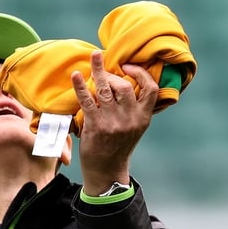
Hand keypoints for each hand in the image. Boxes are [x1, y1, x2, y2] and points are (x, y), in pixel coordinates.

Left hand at [72, 50, 157, 195]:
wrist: (106, 171)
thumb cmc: (118, 146)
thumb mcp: (134, 128)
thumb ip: (133, 108)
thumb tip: (125, 81)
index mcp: (143, 118)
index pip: (152, 89)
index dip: (142, 73)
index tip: (128, 66)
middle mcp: (131, 119)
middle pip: (125, 86)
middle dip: (112, 73)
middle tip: (103, 69)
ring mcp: (114, 122)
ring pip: (107, 89)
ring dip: (98, 71)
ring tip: (94, 57)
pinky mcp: (96, 126)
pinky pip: (87, 100)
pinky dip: (80, 86)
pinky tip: (75, 75)